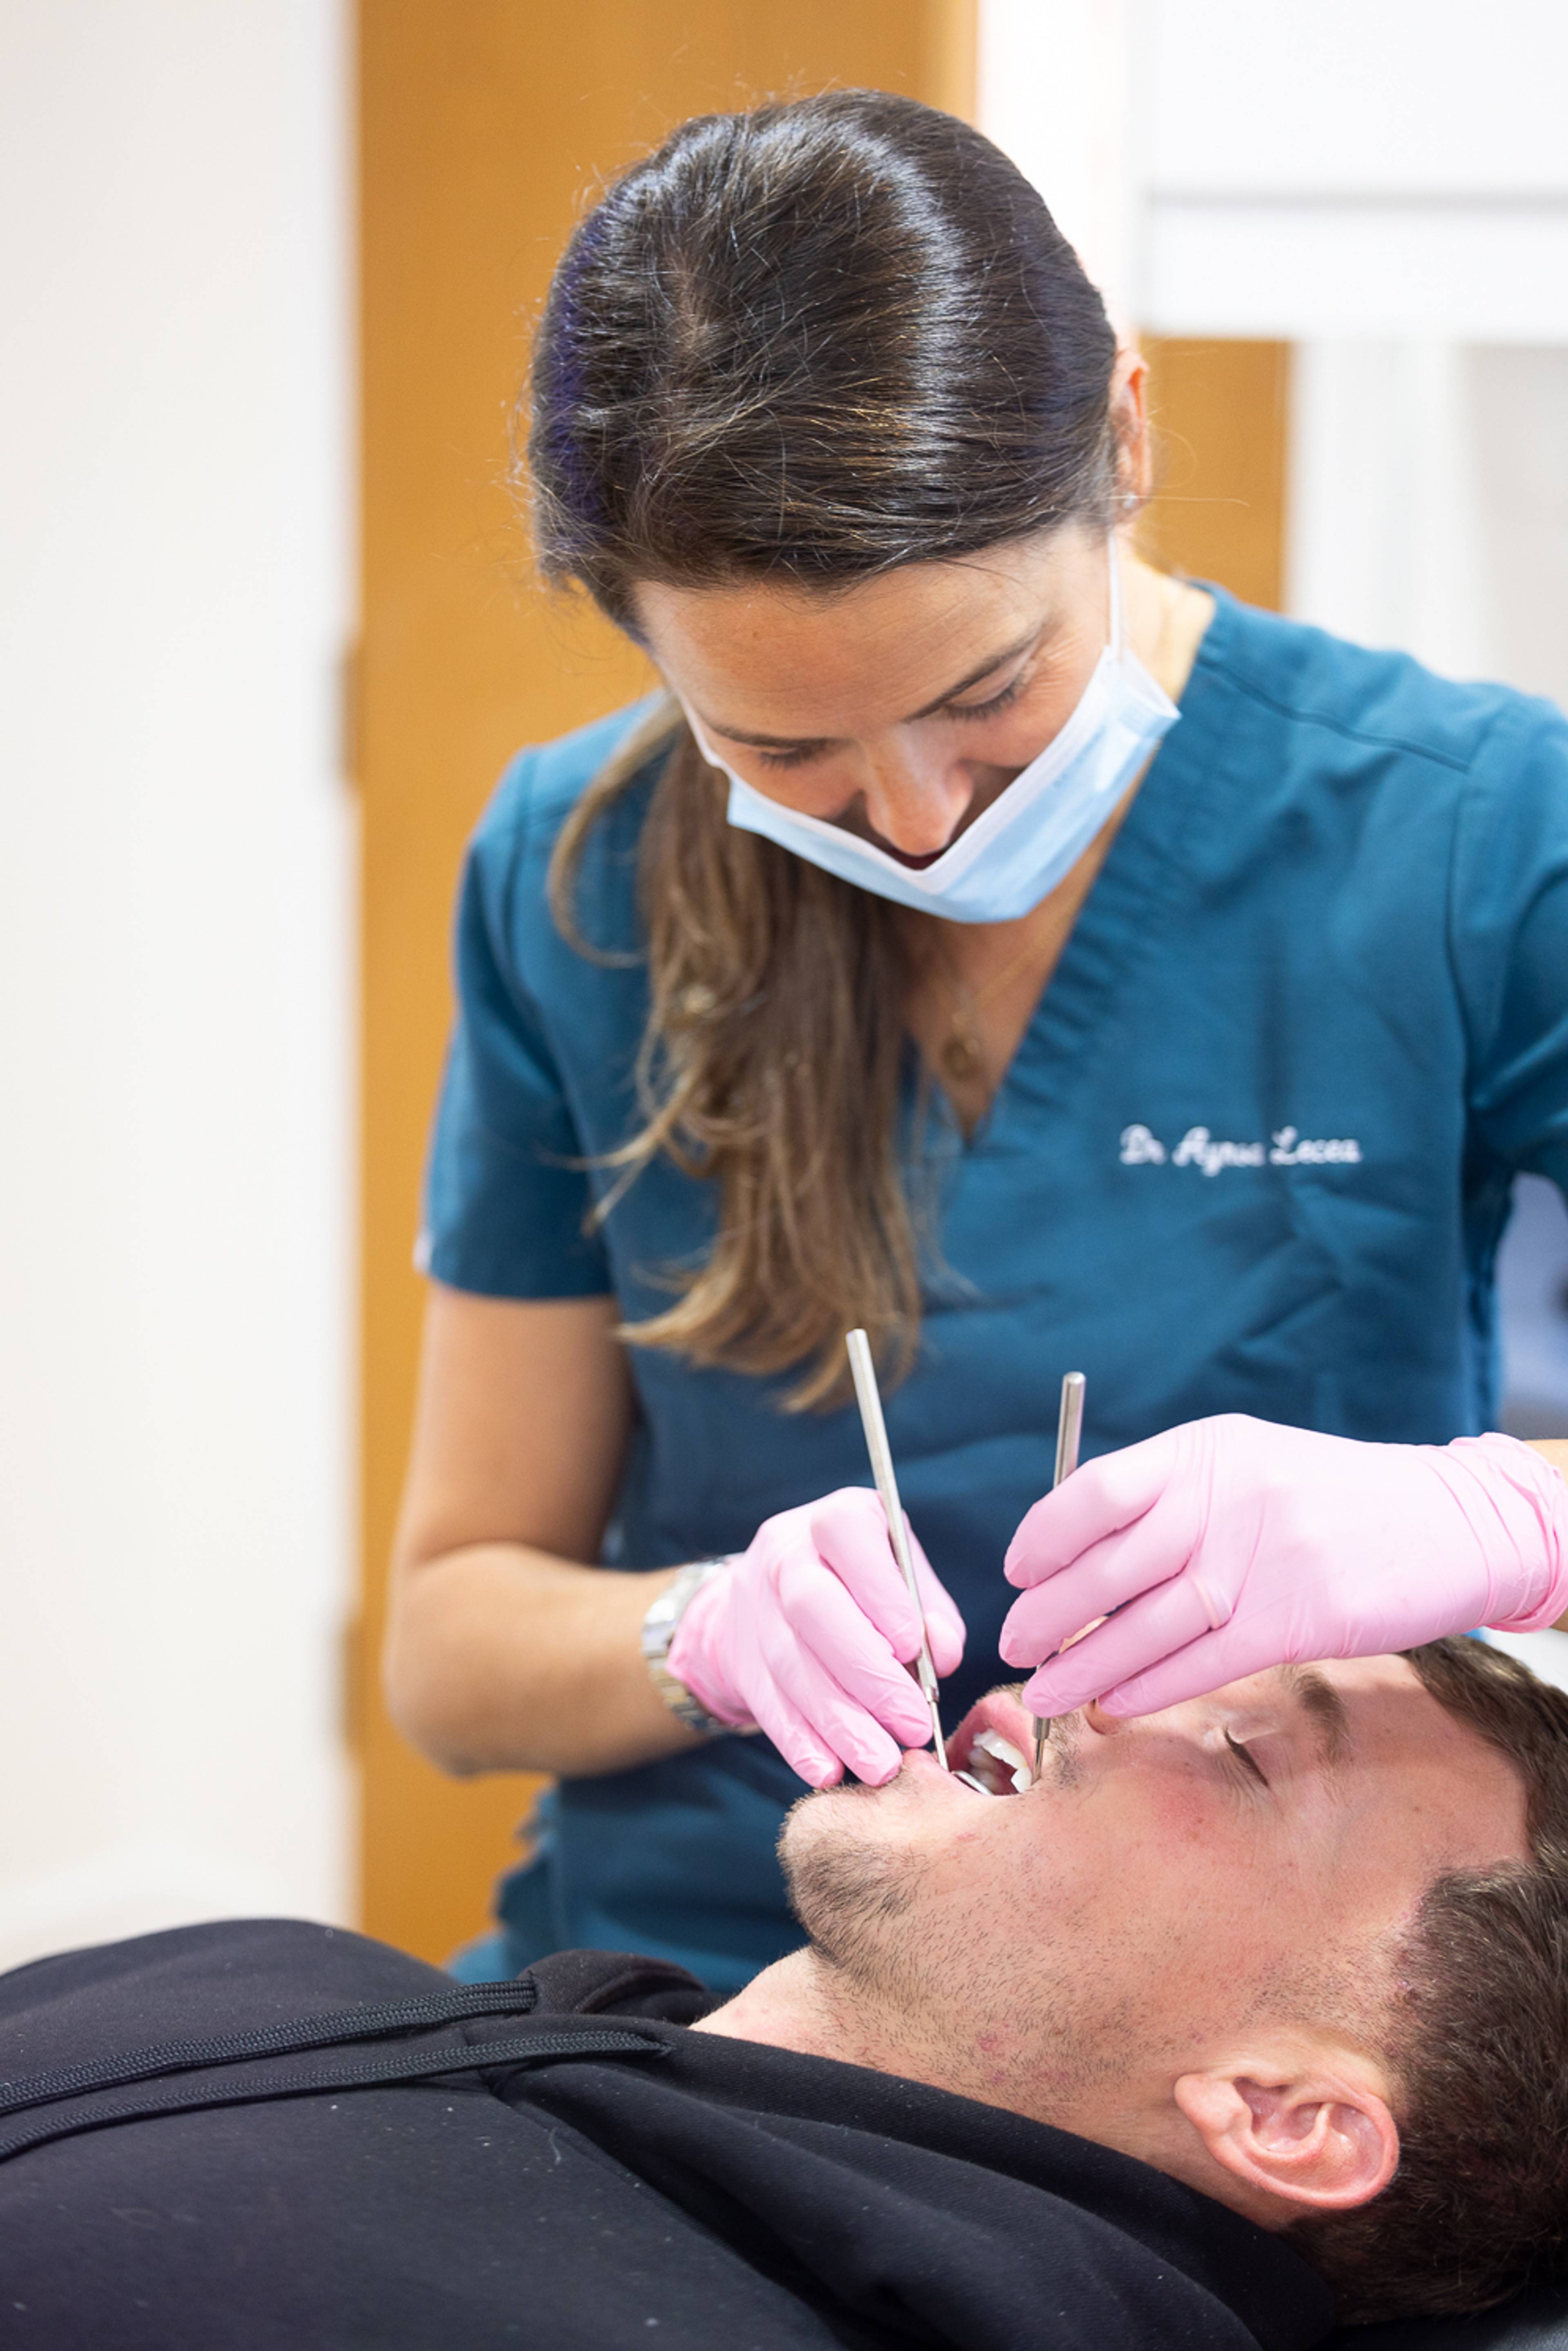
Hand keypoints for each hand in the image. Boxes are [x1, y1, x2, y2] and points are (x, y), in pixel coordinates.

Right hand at [667, 1487, 965, 1786]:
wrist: (775, 1593)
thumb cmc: (865, 1585)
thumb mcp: (904, 1577)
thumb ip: (931, 1611)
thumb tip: (944, 1655)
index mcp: (836, 1519)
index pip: (847, 1537)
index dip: (879, 1593)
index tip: (914, 1649)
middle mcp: (785, 1552)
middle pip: (813, 1608)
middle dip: (865, 1675)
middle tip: (913, 1728)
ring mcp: (753, 1604)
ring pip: (790, 1664)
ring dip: (837, 1721)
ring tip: (881, 1765)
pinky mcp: (739, 1655)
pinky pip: (767, 1701)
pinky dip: (798, 1741)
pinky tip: (828, 1771)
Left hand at [1000, 1415, 1567, 1718]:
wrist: (1450, 1521)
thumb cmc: (1333, 1499)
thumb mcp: (1248, 1463)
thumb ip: (1172, 1497)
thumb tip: (1080, 1550)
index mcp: (1206, 1451)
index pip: (1097, 1490)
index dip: (1045, 1536)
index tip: (1017, 1572)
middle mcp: (1227, 1498)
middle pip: (1111, 1565)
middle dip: (1051, 1612)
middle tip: (1015, 1643)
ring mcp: (1262, 1559)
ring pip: (1149, 1623)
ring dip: (1088, 1665)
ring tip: (1045, 1693)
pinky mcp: (1297, 1619)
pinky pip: (1204, 1661)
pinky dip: (1150, 1686)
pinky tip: (1113, 1703)